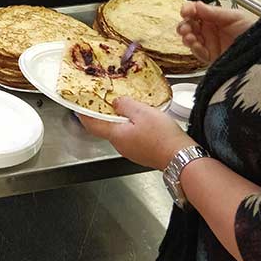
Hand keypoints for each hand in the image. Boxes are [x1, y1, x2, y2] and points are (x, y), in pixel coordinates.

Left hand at [78, 97, 196, 170]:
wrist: (182, 158)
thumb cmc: (162, 136)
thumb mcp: (142, 112)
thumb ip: (125, 105)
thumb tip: (115, 102)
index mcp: (116, 135)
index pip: (92, 125)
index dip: (83, 115)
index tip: (78, 106)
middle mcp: (120, 145)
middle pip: (106, 128)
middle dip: (104, 115)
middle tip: (105, 101)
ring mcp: (131, 151)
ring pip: (120, 133)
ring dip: (119, 120)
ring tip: (125, 107)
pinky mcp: (142, 153)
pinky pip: (131, 137)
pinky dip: (131, 127)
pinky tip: (141, 121)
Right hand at [177, 1, 257, 64]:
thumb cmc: (254, 31)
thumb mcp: (235, 17)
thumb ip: (215, 12)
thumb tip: (197, 5)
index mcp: (215, 18)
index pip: (195, 12)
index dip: (188, 10)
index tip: (186, 11)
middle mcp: (210, 30)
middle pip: (189, 25)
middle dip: (184, 25)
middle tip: (185, 27)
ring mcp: (210, 44)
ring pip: (190, 39)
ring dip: (186, 36)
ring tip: (189, 36)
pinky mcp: (211, 57)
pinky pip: (198, 53)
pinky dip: (194, 48)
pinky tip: (195, 44)